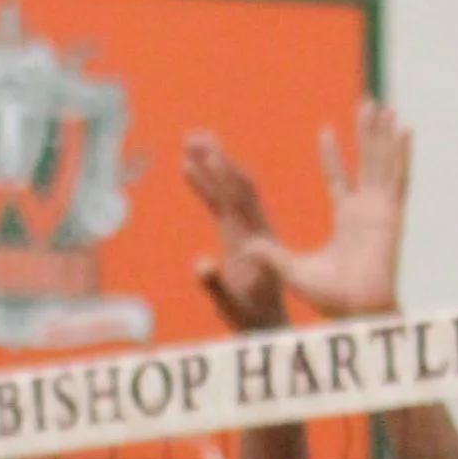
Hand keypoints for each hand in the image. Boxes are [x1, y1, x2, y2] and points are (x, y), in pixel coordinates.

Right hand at [182, 133, 287, 335]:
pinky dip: (204, 184)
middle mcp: (252, 229)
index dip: (225, 176)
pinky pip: (219, 203)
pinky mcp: (235, 234)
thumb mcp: (232, 306)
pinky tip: (188, 168)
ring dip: (209, 165)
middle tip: (195, 134)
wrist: (269, 324)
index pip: (240, 200)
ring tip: (189, 141)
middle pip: (235, 185)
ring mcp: (244, 229)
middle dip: (215, 159)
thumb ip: (215, 286)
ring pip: (227, 190)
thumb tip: (200, 263)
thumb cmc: (250, 318)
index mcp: (255, 241)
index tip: (211, 152)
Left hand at [244, 102, 409, 320]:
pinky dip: (402, 153)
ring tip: (383, 104)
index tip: (326, 130)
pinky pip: (398, 176)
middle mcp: (367, 210)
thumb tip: (245, 246)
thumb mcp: (292, 269)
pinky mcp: (390, 212)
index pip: (339, 179)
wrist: (355, 309)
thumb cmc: (329, 298)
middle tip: (367, 103)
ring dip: (382, 133)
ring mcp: (380, 209)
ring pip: (382, 161)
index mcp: (348, 220)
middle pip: (367, 161)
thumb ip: (271, 255)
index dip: (333, 156)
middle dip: (366, 133)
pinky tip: (405, 129)